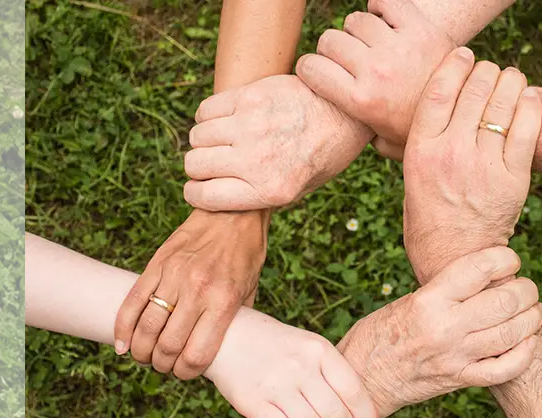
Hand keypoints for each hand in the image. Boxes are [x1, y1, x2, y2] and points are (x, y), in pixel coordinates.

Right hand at [113, 209, 266, 378]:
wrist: (233, 212)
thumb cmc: (245, 255)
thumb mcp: (249, 291)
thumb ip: (232, 321)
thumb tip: (217, 350)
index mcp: (223, 302)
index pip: (196, 354)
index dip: (186, 373)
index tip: (184, 372)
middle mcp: (197, 291)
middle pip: (167, 346)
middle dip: (162, 365)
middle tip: (164, 365)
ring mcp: (174, 276)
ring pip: (146, 327)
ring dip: (141, 351)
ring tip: (145, 356)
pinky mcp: (157, 264)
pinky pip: (132, 301)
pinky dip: (122, 328)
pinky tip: (122, 344)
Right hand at [183, 75, 372, 210]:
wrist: (346, 112)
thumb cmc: (322, 154)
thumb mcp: (298, 190)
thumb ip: (258, 196)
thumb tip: (215, 196)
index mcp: (270, 190)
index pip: (203, 196)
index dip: (196, 192)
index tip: (201, 187)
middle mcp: (257, 160)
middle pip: (194, 164)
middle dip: (199, 166)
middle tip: (215, 162)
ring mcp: (252, 125)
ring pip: (197, 136)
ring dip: (204, 140)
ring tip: (223, 139)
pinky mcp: (251, 96)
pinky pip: (206, 110)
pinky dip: (208, 116)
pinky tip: (226, 119)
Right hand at [206, 307, 379, 417]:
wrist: (228, 335)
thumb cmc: (276, 345)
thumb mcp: (307, 345)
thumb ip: (330, 372)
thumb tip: (360, 408)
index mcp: (319, 350)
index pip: (354, 391)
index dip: (366, 416)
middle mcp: (300, 367)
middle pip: (336, 415)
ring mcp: (276, 385)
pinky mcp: (254, 403)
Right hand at [296, 0, 455, 157]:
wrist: (468, 112)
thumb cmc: (423, 130)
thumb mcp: (387, 144)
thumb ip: (361, 136)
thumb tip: (340, 134)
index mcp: (361, 101)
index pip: (310, 68)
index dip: (310, 68)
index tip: (319, 72)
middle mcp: (375, 71)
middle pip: (330, 41)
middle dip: (333, 49)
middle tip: (349, 59)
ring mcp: (398, 47)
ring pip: (356, 20)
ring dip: (359, 30)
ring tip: (371, 43)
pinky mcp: (420, 29)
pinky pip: (386, 2)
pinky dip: (381, 6)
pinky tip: (385, 19)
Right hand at [336, 247, 541, 414]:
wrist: (363, 377)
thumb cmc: (382, 332)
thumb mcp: (409, 300)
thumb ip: (447, 290)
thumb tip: (489, 276)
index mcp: (429, 300)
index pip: (480, 268)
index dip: (505, 258)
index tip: (510, 259)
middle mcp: (444, 327)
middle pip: (505, 300)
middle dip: (526, 290)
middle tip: (526, 287)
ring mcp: (455, 356)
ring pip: (512, 333)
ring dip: (532, 318)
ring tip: (533, 310)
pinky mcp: (460, 380)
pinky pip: (505, 368)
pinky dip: (524, 353)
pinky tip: (527, 341)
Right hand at [402, 47, 541, 282]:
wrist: (455, 260)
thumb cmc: (428, 219)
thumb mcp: (409, 179)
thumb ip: (413, 146)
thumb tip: (409, 116)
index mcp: (421, 151)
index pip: (439, 91)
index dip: (455, 65)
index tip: (465, 54)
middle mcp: (451, 155)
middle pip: (474, 92)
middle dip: (486, 72)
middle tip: (491, 70)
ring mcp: (484, 167)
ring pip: (502, 105)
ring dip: (510, 83)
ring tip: (512, 78)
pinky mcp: (513, 180)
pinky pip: (526, 131)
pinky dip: (530, 107)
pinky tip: (529, 98)